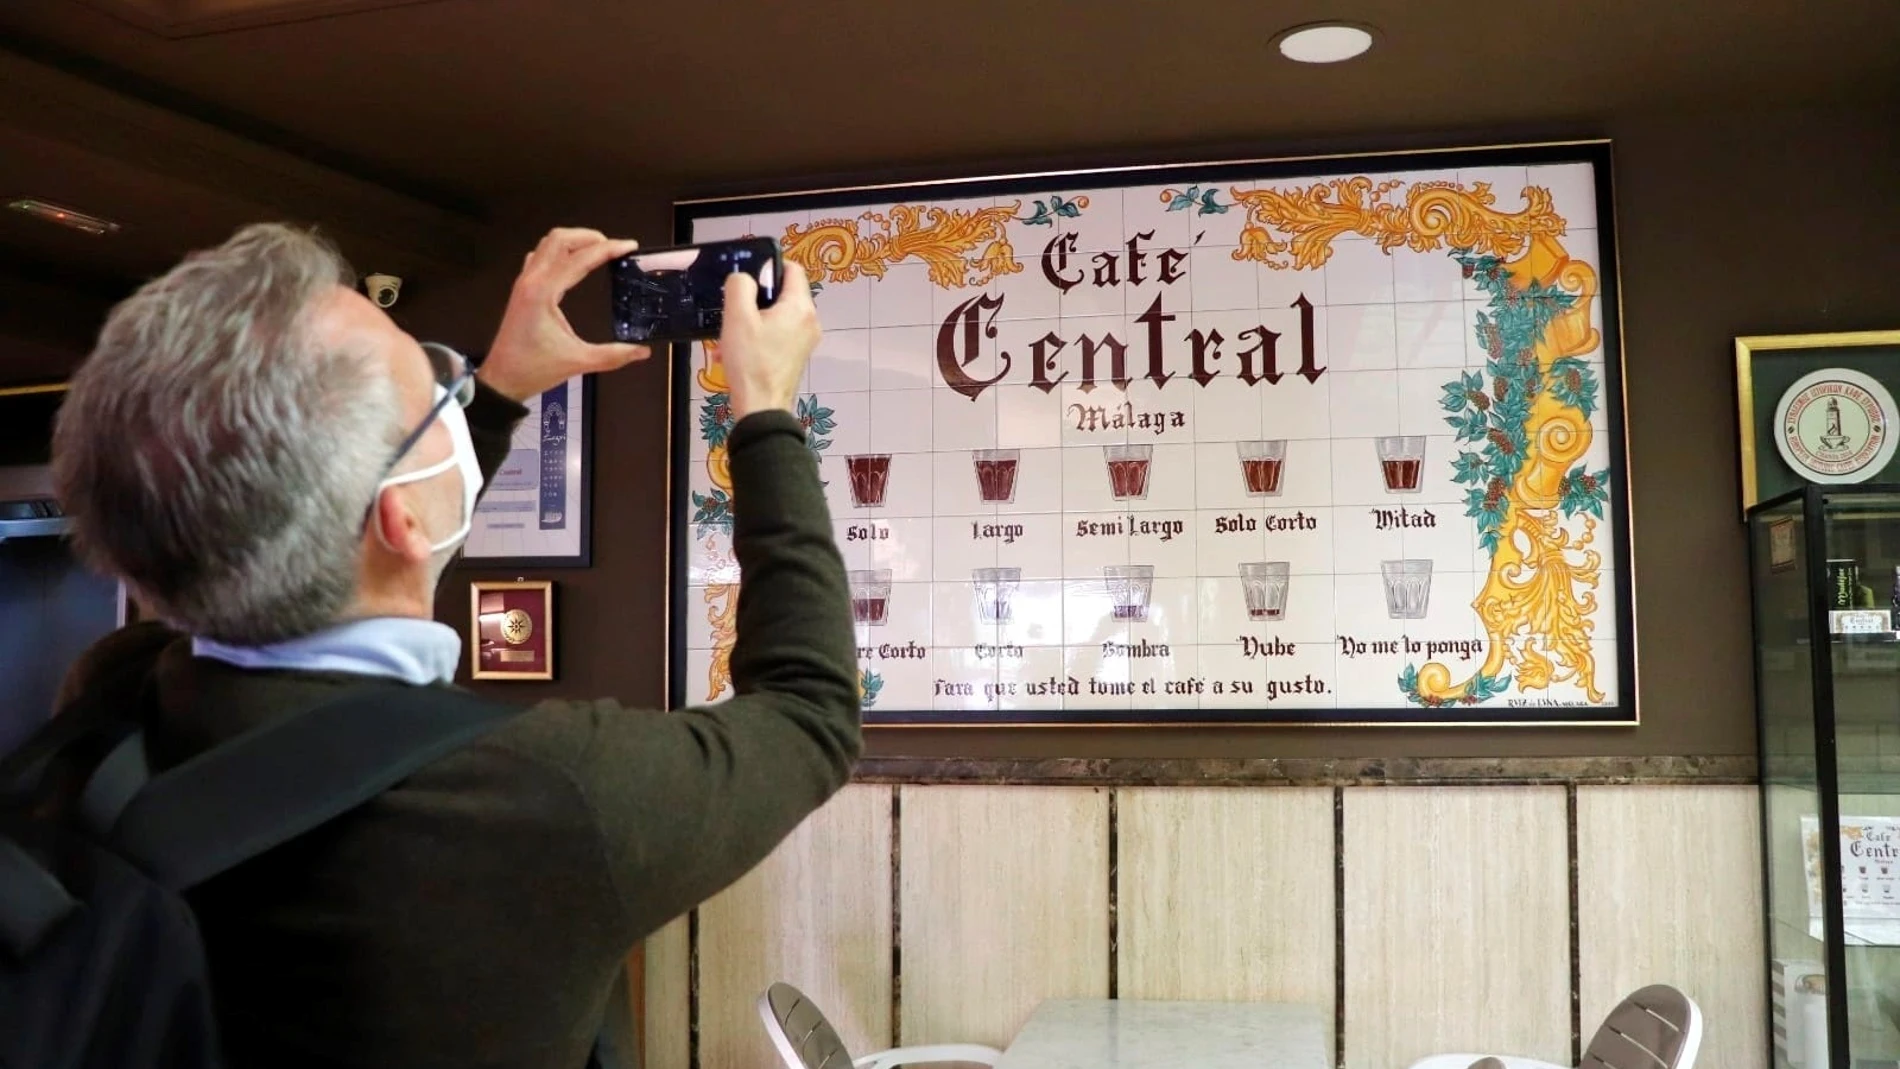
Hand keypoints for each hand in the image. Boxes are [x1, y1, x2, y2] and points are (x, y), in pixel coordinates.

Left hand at [478, 228, 651, 402]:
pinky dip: (559, 252)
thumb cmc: (534, 369)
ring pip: (547, 244)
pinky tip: (572, 262)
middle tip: (613, 247)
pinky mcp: (522, 289)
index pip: (580, 258)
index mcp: (543, 292)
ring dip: (573, 241)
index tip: (629, 246)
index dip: (608, 249)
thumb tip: (643, 351)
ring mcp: (524, 283)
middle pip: (559, 239)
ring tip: (597, 250)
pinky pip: (539, 257)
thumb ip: (614, 355)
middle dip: (589, 237)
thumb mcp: (578, 362)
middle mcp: (531, 280)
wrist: (502, 379)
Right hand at [719, 260, 820, 420]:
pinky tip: (734, 352)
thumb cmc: (751, 361)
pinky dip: (758, 337)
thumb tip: (745, 278)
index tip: (747, 276)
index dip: (769, 266)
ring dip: (751, 321)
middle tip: (733, 310)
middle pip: (783, 294)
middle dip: (755, 299)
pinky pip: (777, 336)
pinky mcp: (797, 356)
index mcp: (801, 306)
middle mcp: (810, 321)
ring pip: (777, 317)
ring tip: (728, 335)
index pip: (792, 269)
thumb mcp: (737, 317)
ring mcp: (806, 341)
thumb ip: (740, 286)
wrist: (761, 408)